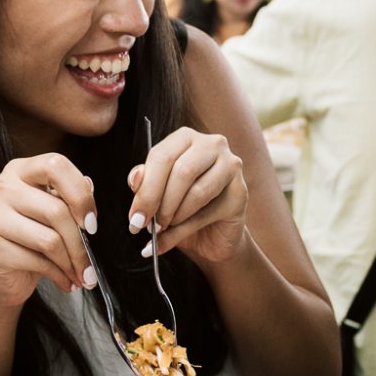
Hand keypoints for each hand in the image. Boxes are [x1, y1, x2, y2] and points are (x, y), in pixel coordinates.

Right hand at [0, 153, 95, 309]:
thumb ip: (68, 198)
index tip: (92, 222)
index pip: (55, 166)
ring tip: (82, 275)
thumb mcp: (51, 215)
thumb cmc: (30, 240)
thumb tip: (89, 187)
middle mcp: (0, 188)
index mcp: (19, 171)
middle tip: (92, 263)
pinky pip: (38, 261)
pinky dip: (60, 275)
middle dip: (81, 243)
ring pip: (50, 239)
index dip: (80, 194)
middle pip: (56, 210)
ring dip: (72, 263)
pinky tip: (66, 282)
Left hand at [128, 126, 247, 263]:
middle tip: (146, 225)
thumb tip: (135, 178)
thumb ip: (145, 185)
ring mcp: (231, 166)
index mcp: (186, 138)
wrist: (211, 237)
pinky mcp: (241, 192)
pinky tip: (176, 235)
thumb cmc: (180, 210)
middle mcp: (212, 144)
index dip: (145, 189)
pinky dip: (186, 227)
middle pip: (180, 170)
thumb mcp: (156, 196)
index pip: (161, 156)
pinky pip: (209, 211)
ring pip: (197, 191)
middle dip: (159, 202)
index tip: (134, 217)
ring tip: (164, 228)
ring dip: (174, 216)